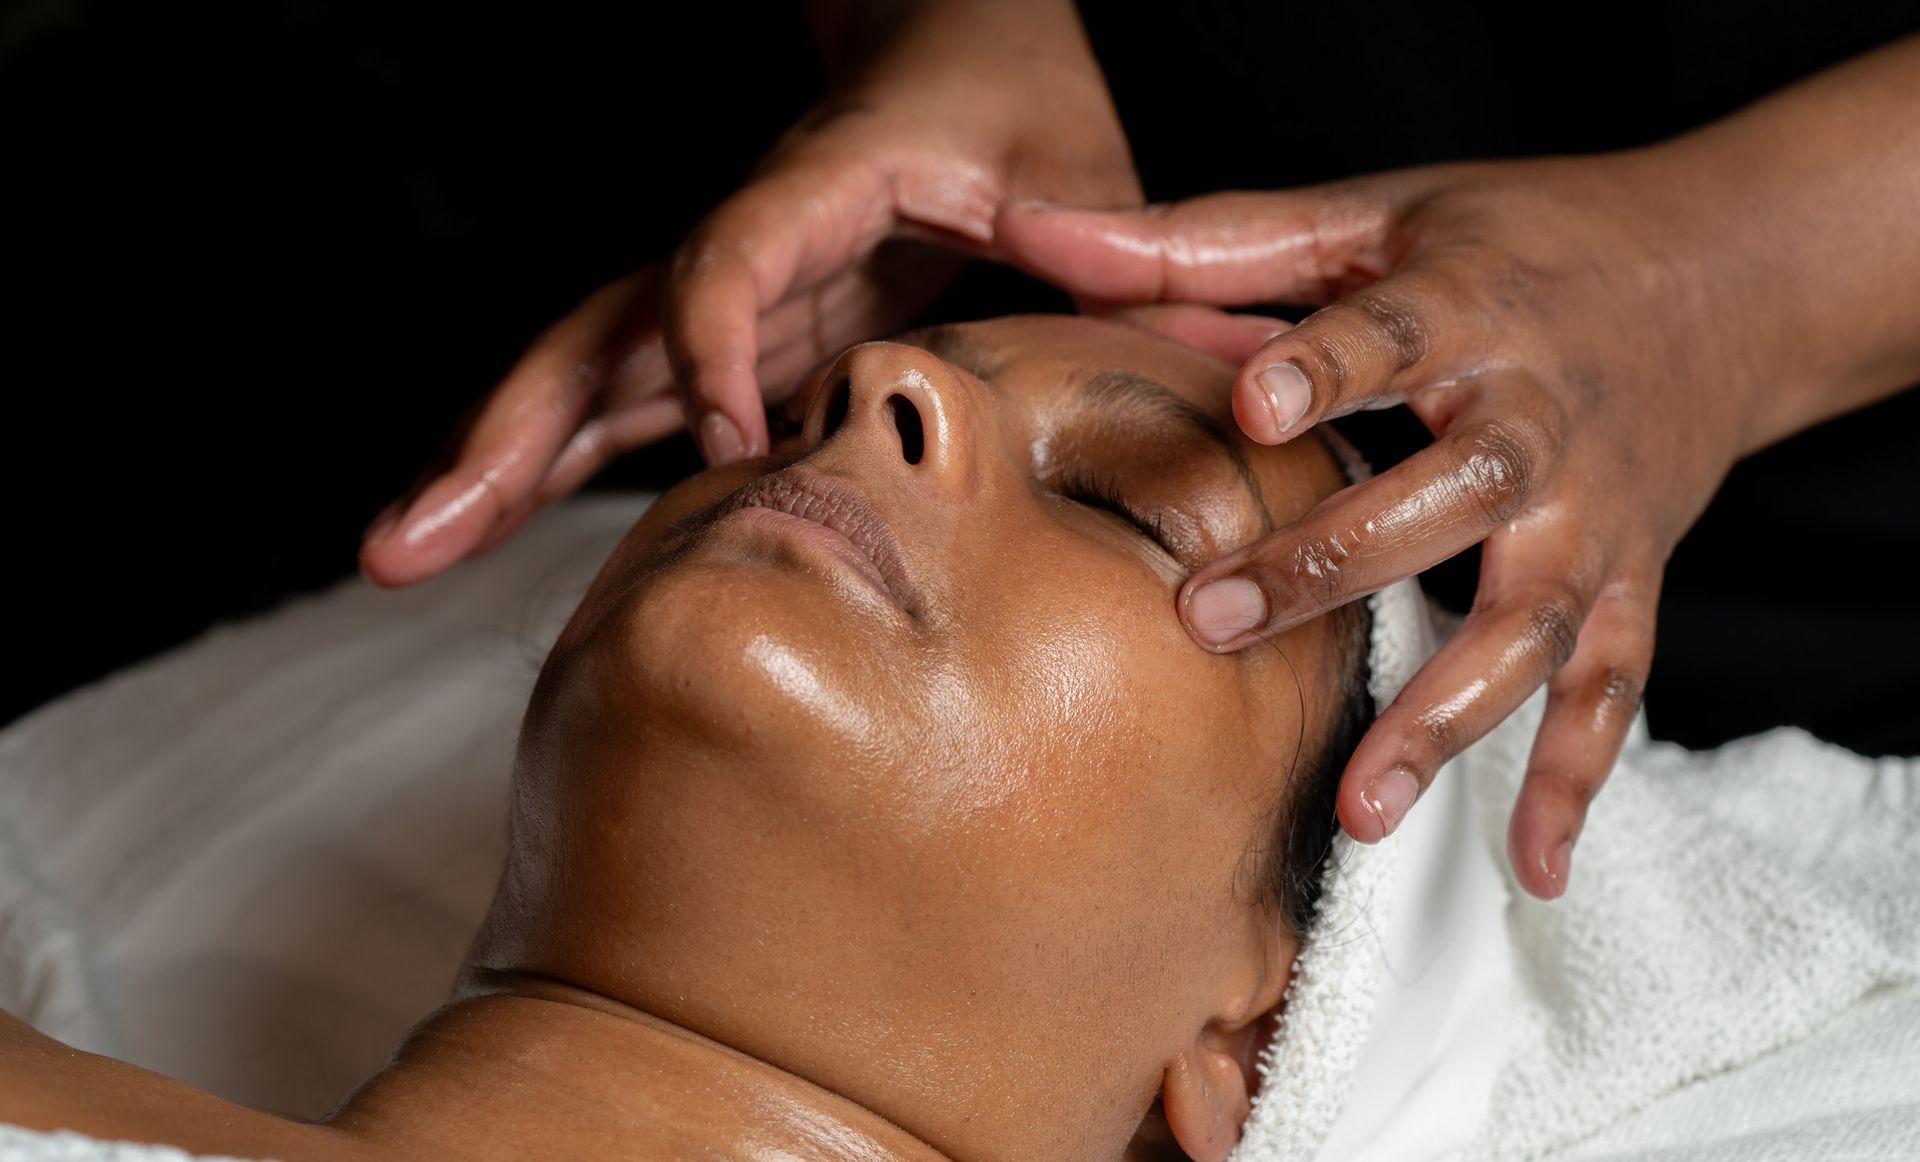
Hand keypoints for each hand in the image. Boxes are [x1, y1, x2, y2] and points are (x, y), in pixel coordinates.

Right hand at [360, 0, 1139, 586]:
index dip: (711, 350)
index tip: (736, 450)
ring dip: (499, 461)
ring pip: (593, 375)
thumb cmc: (1013, 93)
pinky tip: (492, 523)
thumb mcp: (1072, 151)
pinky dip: (565, 464)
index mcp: (818, 186)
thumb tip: (1171, 328)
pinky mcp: (744, 337)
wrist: (958, 45)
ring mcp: (732, 297)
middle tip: (408, 538)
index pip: (724, 261)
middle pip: (601, 332)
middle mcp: (746, 243)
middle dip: (508, 435)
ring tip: (400, 550)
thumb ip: (1098, 236)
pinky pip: (636, 402)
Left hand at [999, 154, 1788, 899]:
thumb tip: (1041, 238)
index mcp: (1474, 307)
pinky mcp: (1638, 577)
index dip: (1330, 368)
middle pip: (1456, 497)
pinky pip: (1614, 689)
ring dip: (1451, 716)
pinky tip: (1533, 868)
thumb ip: (1223, 239)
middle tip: (1211, 621)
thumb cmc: (1518, 243)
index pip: (1397, 335)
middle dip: (1340, 562)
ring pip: (1535, 623)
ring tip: (1360, 809)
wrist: (1728, 273)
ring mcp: (1599, 512)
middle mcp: (1544, 417)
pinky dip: (1576, 779)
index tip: (1250, 402)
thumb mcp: (1383, 212)